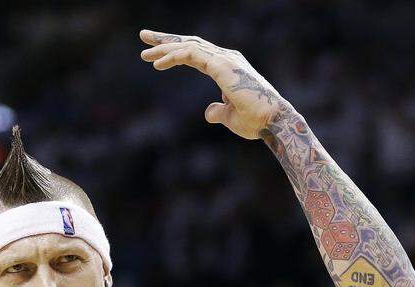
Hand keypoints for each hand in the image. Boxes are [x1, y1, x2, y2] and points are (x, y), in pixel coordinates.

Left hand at [140, 30, 287, 139]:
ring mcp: (224, 59)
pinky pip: (191, 55)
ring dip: (165, 48)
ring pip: (188, 45)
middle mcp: (225, 58)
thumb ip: (218, 111)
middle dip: (166, 40)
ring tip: (145, 55)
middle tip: (143, 36)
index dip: (175, 50)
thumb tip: (208, 112)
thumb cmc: (255, 121)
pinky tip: (158, 63)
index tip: (155, 55)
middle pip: (190, 43)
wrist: (271, 122)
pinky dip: (174, 56)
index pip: (196, 53)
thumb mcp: (230, 116)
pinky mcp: (221, 65)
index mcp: (226, 66)